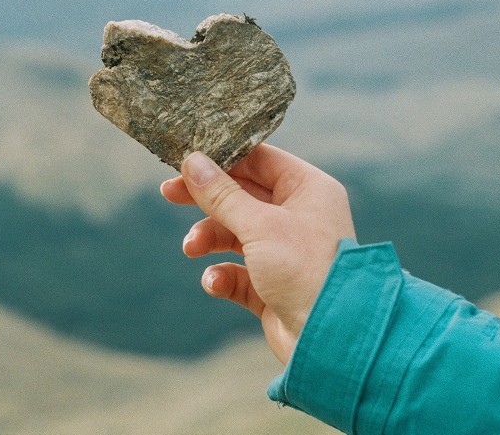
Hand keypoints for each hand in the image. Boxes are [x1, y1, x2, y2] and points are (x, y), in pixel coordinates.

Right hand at [160, 145, 355, 363]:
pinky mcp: (271, 284)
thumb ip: (222, 194)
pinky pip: (237, 272)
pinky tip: (215, 282)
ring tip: (192, 248)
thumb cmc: (305, 270)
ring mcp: (283, 252)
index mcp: (307, 190)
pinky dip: (222, 275)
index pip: (259, 161)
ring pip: (234, 234)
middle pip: (241, 196)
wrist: (330, 339)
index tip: (185, 161)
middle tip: (169, 194)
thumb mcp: (259, 225)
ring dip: (209, 238)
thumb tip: (192, 162)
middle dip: (206, 199)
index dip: (222, 159)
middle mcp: (297, 216)